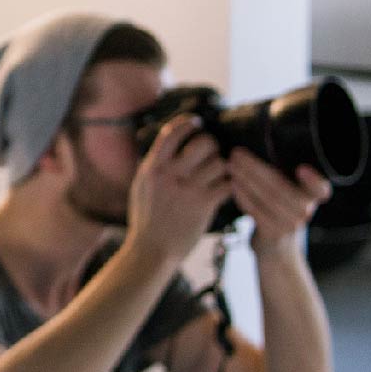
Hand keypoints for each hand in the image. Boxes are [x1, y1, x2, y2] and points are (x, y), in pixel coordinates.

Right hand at [126, 115, 230, 265]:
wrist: (152, 249)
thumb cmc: (146, 219)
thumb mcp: (141, 187)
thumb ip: (154, 167)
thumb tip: (166, 147)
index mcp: (153, 168)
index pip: (171, 133)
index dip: (187, 123)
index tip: (197, 122)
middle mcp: (170, 174)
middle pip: (203, 143)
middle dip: (212, 146)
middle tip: (212, 154)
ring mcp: (188, 189)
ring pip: (219, 163)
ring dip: (223, 168)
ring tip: (220, 176)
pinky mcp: (203, 204)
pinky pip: (227, 185)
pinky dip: (229, 186)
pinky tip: (225, 191)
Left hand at [231, 151, 330, 253]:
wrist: (277, 252)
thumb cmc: (279, 212)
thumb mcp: (289, 194)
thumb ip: (284, 174)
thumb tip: (263, 140)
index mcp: (313, 197)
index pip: (321, 189)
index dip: (314, 180)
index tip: (302, 168)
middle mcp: (306, 211)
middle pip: (280, 186)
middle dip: (255, 167)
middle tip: (237, 153)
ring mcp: (290, 225)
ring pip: (266, 197)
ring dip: (245, 179)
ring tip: (231, 164)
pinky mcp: (273, 234)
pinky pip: (256, 210)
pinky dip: (242, 195)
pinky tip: (232, 183)